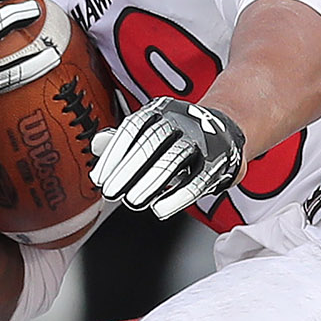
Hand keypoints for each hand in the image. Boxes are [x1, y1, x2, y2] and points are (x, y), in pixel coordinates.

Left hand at [90, 97, 245, 217]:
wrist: (225, 132)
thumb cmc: (176, 136)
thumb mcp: (150, 131)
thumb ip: (122, 139)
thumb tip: (95, 144)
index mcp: (161, 110)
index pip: (133, 127)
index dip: (114, 153)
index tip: (99, 179)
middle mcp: (182, 120)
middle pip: (152, 142)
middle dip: (129, 170)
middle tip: (111, 192)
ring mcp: (202, 139)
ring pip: (174, 159)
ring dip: (151, 183)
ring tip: (133, 202)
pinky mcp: (219, 161)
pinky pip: (199, 179)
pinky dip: (178, 196)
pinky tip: (159, 209)